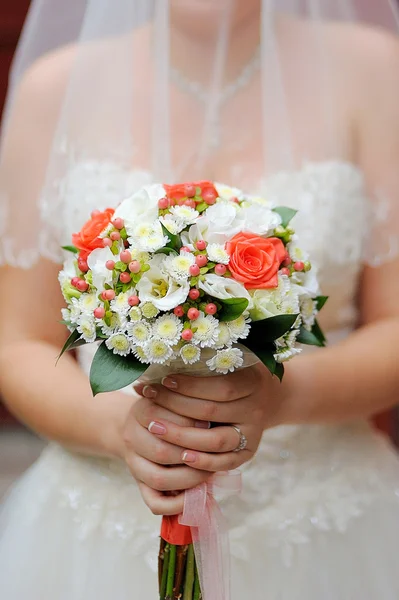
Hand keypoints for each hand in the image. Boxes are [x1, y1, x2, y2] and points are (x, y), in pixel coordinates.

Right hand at [121, 393, 211, 515]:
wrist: (140, 425)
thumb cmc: (168, 411)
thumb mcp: (174, 401)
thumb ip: (188, 408)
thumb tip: (209, 424)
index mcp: (141, 412)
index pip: (162, 419)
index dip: (189, 425)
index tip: (210, 424)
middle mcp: (132, 438)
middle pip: (161, 452)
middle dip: (193, 455)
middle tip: (215, 453)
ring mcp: (133, 463)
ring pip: (158, 479)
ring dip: (189, 479)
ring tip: (209, 472)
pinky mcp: (139, 484)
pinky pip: (155, 503)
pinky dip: (176, 504)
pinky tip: (194, 496)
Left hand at [134, 363, 281, 473]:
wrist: (267, 398)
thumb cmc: (236, 376)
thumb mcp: (230, 363)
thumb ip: (206, 363)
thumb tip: (163, 361)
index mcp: (252, 382)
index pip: (219, 386)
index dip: (190, 384)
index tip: (163, 380)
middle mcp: (254, 409)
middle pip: (211, 411)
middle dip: (175, 405)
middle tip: (147, 399)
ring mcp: (253, 433)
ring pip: (217, 440)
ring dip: (182, 436)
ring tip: (155, 427)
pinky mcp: (248, 453)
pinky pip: (226, 462)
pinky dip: (204, 462)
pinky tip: (182, 457)